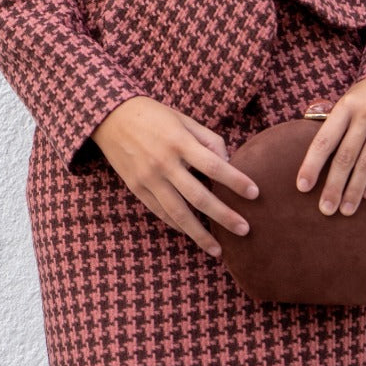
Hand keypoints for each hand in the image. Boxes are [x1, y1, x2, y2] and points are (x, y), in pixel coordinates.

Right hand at [91, 97, 258, 258]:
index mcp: (179, 142)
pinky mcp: (137, 188)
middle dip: (224, 216)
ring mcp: (148, 179)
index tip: (255, 193)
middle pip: (199, 197)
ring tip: (218, 250)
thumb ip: (208, 139)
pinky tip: (191, 233)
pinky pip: (160, 212)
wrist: (110, 117)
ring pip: (178, 213)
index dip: (236, 181)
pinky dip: (177, 225)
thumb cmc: (153, 115)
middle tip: (245, 230)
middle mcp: (164, 163)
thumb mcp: (183, 119)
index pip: (214, 166)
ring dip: (200, 234)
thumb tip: (228, 162)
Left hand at [294, 78, 365, 216]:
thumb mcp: (345, 104)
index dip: (312, 164)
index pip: (325, 139)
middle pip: (346, 155)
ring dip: (356, 189)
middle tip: (326, 210)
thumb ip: (331, 127)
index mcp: (345, 106)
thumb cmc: (363, 98)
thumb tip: (311, 163)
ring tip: (346, 210)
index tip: (302, 187)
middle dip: (334, 185)